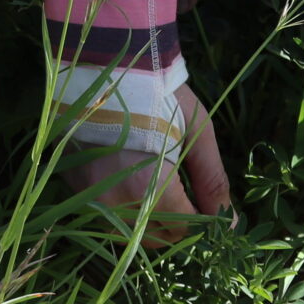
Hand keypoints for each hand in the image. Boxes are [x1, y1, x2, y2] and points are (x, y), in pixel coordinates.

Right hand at [62, 82, 230, 238]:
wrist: (107, 64)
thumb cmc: (160, 93)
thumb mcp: (197, 131)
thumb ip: (212, 182)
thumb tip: (227, 225)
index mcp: (151, 188)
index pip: (185, 231)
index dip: (204, 222)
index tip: (209, 206)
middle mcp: (117, 202)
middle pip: (159, 239)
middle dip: (179, 225)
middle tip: (187, 196)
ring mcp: (92, 198)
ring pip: (131, 233)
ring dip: (151, 221)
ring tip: (160, 188)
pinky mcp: (76, 189)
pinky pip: (107, 217)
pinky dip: (125, 210)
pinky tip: (134, 183)